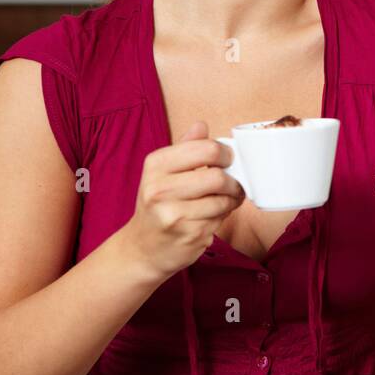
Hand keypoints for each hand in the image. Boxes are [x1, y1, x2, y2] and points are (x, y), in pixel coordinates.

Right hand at [122, 121, 244, 278]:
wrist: (141, 249)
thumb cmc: (158, 204)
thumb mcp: (163, 172)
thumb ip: (185, 147)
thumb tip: (201, 124)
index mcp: (155, 164)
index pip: (206, 149)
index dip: (226, 153)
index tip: (228, 160)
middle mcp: (159, 189)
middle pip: (218, 176)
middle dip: (233, 181)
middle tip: (232, 184)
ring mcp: (173, 214)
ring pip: (223, 200)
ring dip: (231, 200)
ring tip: (224, 200)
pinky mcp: (188, 235)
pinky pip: (221, 219)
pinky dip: (223, 217)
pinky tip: (211, 217)